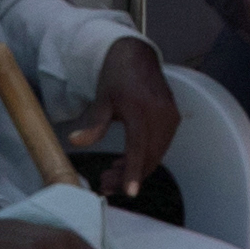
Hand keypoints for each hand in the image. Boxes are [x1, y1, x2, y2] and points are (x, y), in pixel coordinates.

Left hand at [86, 41, 188, 210]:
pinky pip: (160, 147)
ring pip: (155, 156)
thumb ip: (93, 125)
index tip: (130, 192)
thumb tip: (75, 141)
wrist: (137, 56)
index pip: (138, 148)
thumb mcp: (102, 100)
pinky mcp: (173, 119)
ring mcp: (170, 118)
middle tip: (106, 185)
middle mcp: (160, 115)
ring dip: (136, 169)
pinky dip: (145, 158)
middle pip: (148, 158)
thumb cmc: (117, 77)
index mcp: (140, 110)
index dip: (133, 172)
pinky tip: (126, 161)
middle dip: (128, 177)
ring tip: (112, 174)